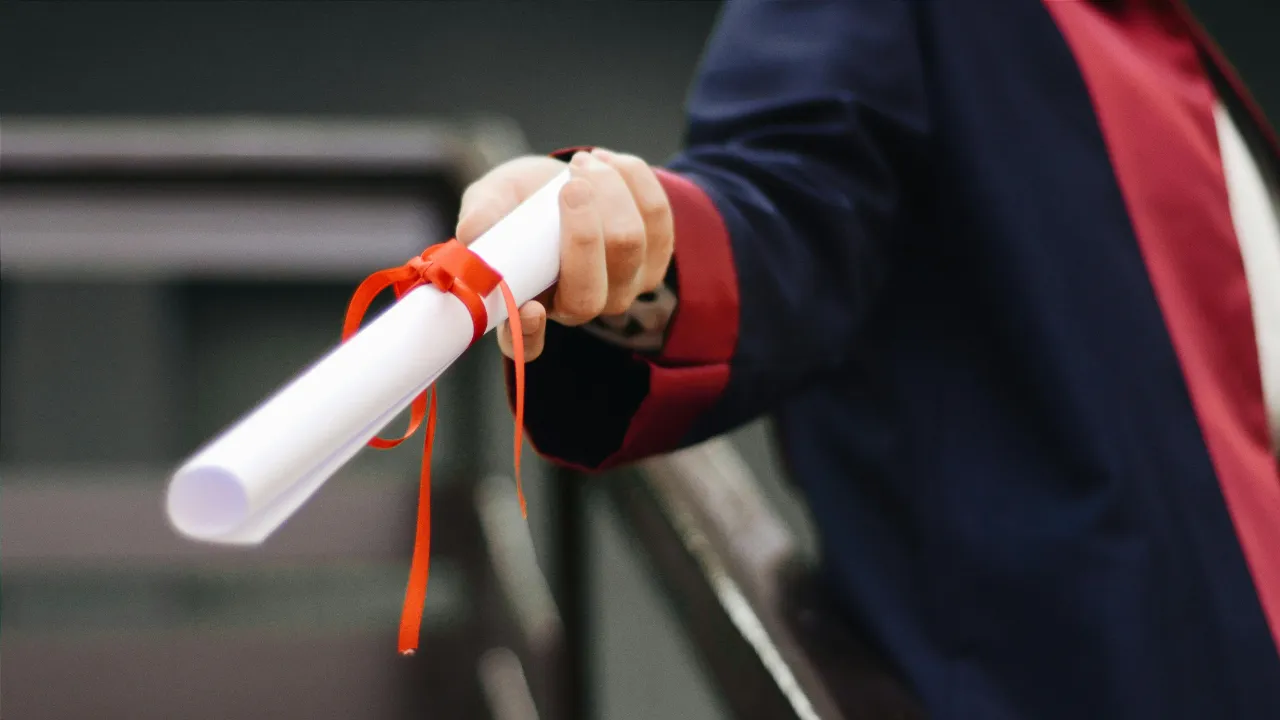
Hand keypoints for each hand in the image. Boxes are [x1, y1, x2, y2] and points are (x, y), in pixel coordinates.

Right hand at [456, 149, 674, 360]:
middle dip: (584, 231)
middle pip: (590, 292)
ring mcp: (623, 287)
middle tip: (569, 184)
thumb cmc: (520, 200)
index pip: (527, 344)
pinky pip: (658, 218)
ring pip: (629, 245)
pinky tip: (608, 162)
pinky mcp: (655, 257)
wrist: (564, 179)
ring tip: (581, 163)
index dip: (530, 334)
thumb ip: (482, 215)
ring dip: (609, 192)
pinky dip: (634, 180)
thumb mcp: (492, 199)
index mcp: (529, 306)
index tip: (530, 308)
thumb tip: (472, 233)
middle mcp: (579, 307)